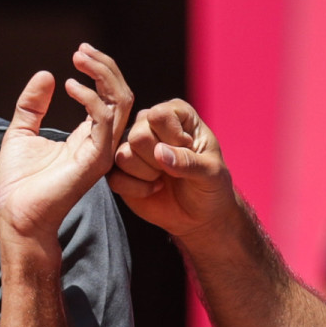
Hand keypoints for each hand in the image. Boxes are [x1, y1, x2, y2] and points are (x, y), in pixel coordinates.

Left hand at [0, 44, 133, 247]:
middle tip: (82, 51)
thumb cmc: (19, 184)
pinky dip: (91, 98)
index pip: (108, 96)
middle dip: (105, 67)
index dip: (99, 70)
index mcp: (87, 136)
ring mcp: (101, 151)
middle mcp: (100, 142)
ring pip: (121, 103)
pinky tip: (70, 86)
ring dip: (102, 75)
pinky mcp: (95, 160)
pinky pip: (104, 121)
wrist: (16, 215)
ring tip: (78, 60)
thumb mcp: (21, 133)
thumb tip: (45, 74)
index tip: (79, 52)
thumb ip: (32, 106)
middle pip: (121, 95)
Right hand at [109, 100, 239, 242]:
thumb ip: (189, 161)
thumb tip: (159, 153)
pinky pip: (114, 178)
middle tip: (173, 167)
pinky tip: (153, 188)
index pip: (158, 116)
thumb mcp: (211, 172)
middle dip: (158, 160)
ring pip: (122, 155)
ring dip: (147, 174)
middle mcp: (148, 124)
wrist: (200, 213)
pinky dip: (137, 189)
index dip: (172, 138)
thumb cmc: (211, 185)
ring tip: (163, 176)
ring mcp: (131, 147)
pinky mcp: (119, 170)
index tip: (188, 150)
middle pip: (138, 135)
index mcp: (175, 113)